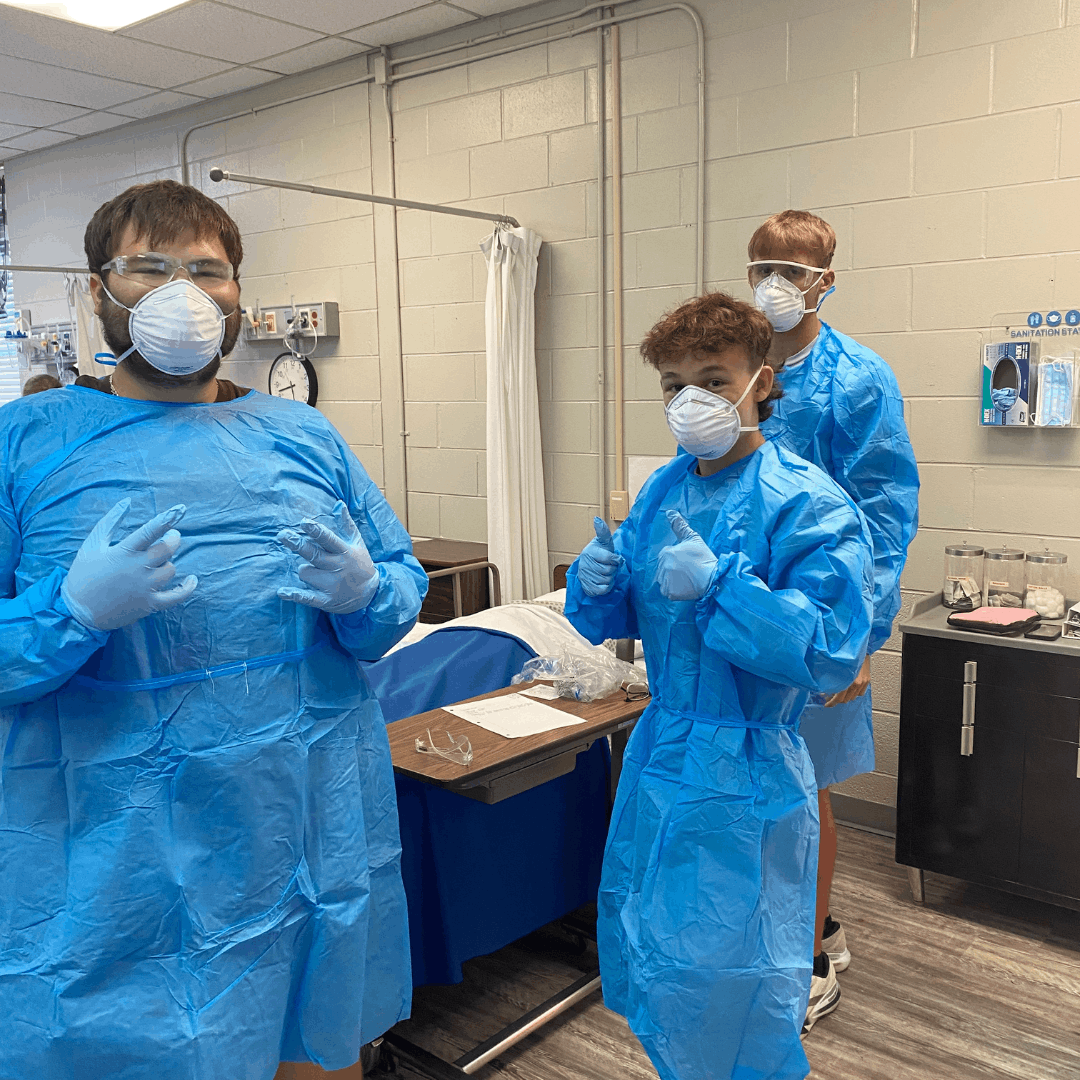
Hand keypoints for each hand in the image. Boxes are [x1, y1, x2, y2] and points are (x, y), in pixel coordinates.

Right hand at [60, 499, 197, 631]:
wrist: (77, 611)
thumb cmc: (84, 574)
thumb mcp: (92, 544)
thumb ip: (110, 521)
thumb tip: (127, 501)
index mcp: (123, 552)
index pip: (150, 531)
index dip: (166, 519)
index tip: (179, 510)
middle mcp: (136, 568)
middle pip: (167, 549)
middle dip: (173, 539)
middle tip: (171, 536)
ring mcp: (144, 588)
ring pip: (170, 569)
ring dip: (169, 562)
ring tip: (160, 561)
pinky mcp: (149, 604)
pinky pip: (176, 596)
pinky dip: (187, 588)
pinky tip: (192, 580)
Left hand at [278, 501, 378, 613]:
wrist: (370, 594)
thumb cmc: (360, 564)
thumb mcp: (357, 543)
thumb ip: (346, 524)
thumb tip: (339, 504)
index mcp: (345, 552)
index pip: (328, 539)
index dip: (316, 531)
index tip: (304, 522)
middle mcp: (338, 568)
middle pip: (313, 554)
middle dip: (297, 544)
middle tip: (282, 535)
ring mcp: (331, 585)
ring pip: (305, 572)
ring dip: (304, 570)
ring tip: (314, 572)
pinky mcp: (326, 600)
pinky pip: (307, 597)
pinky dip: (294, 595)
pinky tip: (282, 591)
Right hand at [577, 517, 622, 596]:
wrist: (591, 566)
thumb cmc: (601, 552)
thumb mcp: (603, 541)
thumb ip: (602, 531)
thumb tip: (597, 519)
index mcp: (589, 552)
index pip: (610, 559)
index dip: (617, 560)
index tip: (616, 559)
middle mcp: (585, 564)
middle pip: (609, 571)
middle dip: (613, 569)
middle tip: (610, 566)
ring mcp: (584, 577)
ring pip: (607, 580)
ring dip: (611, 578)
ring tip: (607, 573)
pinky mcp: (587, 587)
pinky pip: (603, 589)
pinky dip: (607, 586)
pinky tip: (605, 581)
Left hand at [656, 510, 718, 600]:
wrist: (714, 577)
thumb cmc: (704, 558)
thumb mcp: (693, 539)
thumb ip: (679, 526)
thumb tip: (669, 512)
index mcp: (666, 553)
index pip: (666, 556)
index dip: (677, 559)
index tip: (688, 562)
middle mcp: (663, 566)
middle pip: (664, 568)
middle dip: (674, 570)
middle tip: (689, 571)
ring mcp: (665, 580)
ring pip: (664, 580)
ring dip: (673, 580)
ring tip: (687, 579)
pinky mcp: (669, 592)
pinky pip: (668, 592)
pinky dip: (675, 591)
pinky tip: (685, 587)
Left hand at [825, 656, 871, 706]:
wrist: (858, 646)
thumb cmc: (846, 654)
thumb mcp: (834, 667)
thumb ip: (831, 679)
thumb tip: (824, 689)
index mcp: (848, 680)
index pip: (839, 698)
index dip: (831, 702)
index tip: (826, 704)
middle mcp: (857, 683)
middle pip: (846, 699)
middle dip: (836, 700)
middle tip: (828, 697)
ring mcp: (863, 682)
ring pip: (853, 697)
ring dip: (845, 696)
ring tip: (837, 693)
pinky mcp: (867, 680)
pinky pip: (860, 693)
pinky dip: (853, 693)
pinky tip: (848, 689)